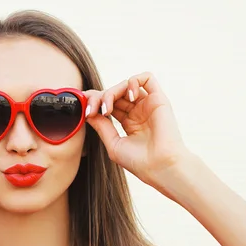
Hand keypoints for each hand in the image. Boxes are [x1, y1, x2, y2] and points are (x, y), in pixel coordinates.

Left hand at [84, 72, 189, 186]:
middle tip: (92, 111)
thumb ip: (102, 126)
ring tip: (107, 109)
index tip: (85, 112)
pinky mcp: (159, 99)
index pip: (108, 104)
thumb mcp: (114, 144)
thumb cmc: (139, 162)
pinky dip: (133, 82)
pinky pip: (147, 78)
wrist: (160, 167)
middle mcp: (138, 112)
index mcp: (129, 122)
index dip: (95, 103)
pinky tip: (129, 97)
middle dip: (98, 98)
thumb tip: (88, 112)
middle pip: (114, 93)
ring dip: (111, 92)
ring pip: (126, 85)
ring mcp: (148, 105)